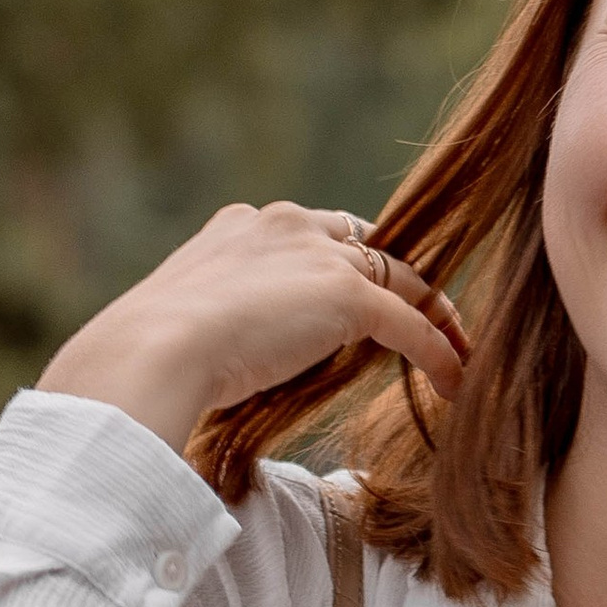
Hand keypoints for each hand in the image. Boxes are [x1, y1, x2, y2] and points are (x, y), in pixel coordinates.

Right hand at [38, 202, 467, 448]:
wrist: (151, 351)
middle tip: (422, 316)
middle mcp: (286, 224)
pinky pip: (412, 323)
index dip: (340, 266)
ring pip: (399, 277)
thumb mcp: (186, 324)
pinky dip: (439, 352)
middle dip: (396, 278)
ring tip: (456, 351)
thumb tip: (226, 363)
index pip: (312, 235)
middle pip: (365, 244)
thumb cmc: (150, 356)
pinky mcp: (349, 295)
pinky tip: (457, 382)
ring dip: (432, 315)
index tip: (356, 299)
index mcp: (242, 225)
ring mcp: (319, 256)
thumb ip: (219, 324)